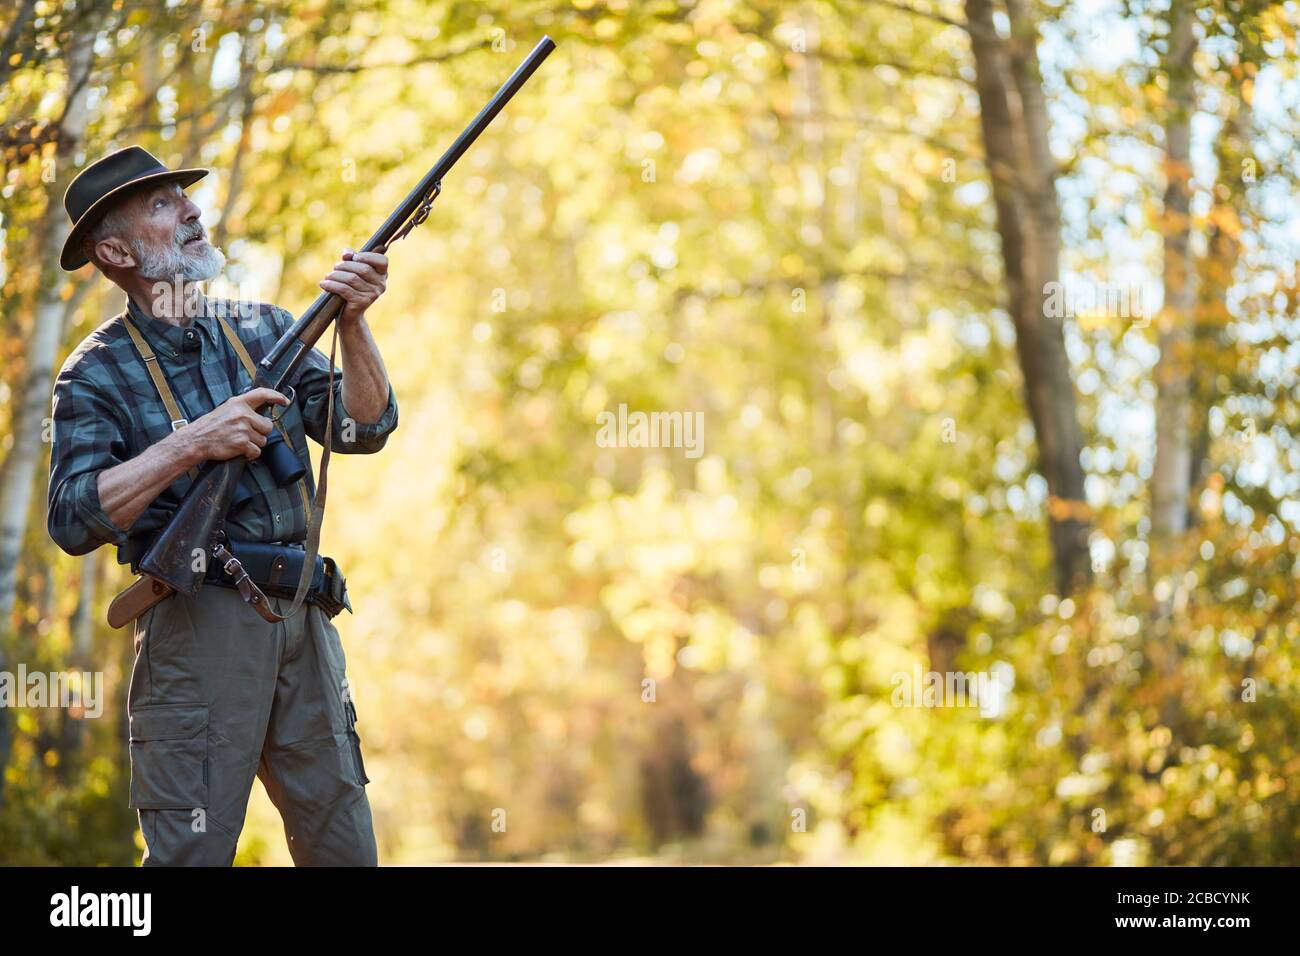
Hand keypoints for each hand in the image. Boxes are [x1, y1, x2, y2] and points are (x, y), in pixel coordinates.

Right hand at [174, 388, 288, 462]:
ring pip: (263, 440)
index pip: (262, 394)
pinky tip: (240, 450)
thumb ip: (243, 409)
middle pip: (268, 426)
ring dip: (254, 443)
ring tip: (239, 441)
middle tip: (247, 434)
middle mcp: (243, 414)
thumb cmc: (210, 426)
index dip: (276, 396)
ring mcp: (243, 429)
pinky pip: (257, 451)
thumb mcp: (226, 409)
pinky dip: (250, 454)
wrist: (196, 440)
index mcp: (238, 403)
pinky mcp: (242, 443)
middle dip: (261, 432)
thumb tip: (260, 413)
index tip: (284, 401)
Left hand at [320, 248, 387, 323]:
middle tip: (335, 268)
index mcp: (382, 275)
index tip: (354, 258)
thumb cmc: (350, 289)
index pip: (382, 260)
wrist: (349, 315)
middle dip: (345, 265)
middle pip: (363, 268)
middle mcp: (381, 285)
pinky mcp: (362, 303)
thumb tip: (347, 253)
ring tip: (328, 277)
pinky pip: (344, 289)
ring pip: (351, 278)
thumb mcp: (352, 271)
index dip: (367, 256)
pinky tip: (324, 284)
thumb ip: (351, 258)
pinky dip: (332, 285)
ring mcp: (372, 295)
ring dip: (336, 275)